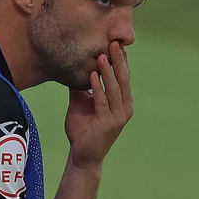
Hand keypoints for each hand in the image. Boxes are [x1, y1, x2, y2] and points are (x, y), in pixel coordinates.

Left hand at [65, 41, 132, 170]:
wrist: (82, 155)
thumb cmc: (83, 129)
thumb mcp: (81, 103)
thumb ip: (81, 87)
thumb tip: (73, 66)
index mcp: (122, 102)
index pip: (124, 77)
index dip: (121, 60)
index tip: (115, 42)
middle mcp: (125, 108)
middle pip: (123, 79)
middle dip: (118, 61)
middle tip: (113, 43)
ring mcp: (118, 117)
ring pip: (115, 89)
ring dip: (108, 72)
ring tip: (102, 56)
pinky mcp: (109, 124)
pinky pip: (103, 102)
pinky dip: (98, 87)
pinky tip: (92, 75)